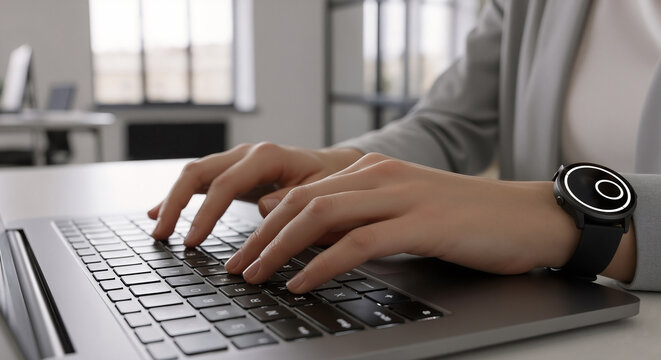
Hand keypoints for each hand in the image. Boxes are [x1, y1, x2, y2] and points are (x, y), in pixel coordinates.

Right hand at [148, 143, 362, 245]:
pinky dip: (180, 197)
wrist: (334, 167)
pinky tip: (159, 212)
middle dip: (177, 203)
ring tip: (157, 227)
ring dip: (173, 199)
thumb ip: (292, 199)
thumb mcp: (321, 190)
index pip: (226, 183)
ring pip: (194, 174)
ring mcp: (237, 160)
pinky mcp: (233, 171)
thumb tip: (263, 209)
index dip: (206, 213)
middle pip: (199, 172)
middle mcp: (246, 153)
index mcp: (267, 156)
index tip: (193, 241)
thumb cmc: (330, 180)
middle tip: (163, 236)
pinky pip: (200, 181)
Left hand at [224, 153, 585, 292]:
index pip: (304, 191)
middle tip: (237, 266)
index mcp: (373, 170)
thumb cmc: (465, 220)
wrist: (527, 217)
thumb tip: (312, 236)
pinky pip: (357, 243)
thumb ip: (359, 217)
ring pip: (321, 216)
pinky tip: (301, 284)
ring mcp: (400, 196)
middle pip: (302, 202)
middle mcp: (380, 175)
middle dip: (261, 237)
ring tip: (256, 276)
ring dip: (280, 249)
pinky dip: (321, 264)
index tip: (244, 248)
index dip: (266, 222)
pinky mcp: (421, 223)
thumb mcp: (403, 211)